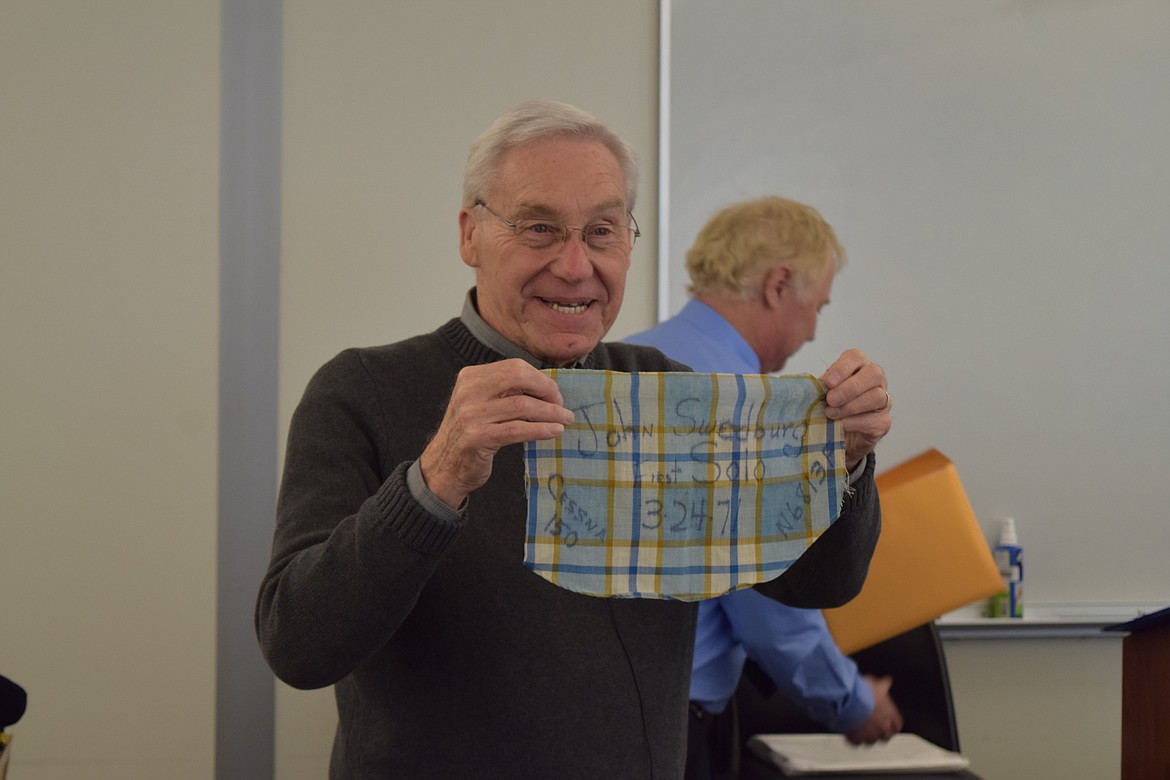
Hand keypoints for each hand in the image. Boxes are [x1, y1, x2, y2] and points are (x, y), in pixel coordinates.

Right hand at [418, 359, 573, 508]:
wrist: (444, 466)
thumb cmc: (470, 434)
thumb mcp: (482, 404)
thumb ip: (506, 392)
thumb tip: (547, 388)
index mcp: (471, 377)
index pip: (514, 367)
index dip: (540, 379)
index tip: (553, 394)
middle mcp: (469, 391)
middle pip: (519, 378)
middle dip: (547, 391)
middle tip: (561, 405)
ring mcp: (471, 414)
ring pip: (522, 406)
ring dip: (550, 413)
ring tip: (565, 420)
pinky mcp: (477, 438)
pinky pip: (517, 430)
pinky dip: (540, 429)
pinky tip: (554, 431)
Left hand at [821, 349, 890, 469]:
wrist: (837, 436)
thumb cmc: (830, 407)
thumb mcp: (822, 393)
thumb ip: (820, 386)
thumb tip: (809, 386)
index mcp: (859, 367)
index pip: (856, 357)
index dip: (843, 368)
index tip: (828, 382)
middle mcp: (876, 380)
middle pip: (873, 374)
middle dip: (850, 388)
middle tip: (831, 400)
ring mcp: (883, 401)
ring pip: (876, 397)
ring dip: (850, 406)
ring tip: (831, 414)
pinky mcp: (883, 422)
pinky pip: (874, 419)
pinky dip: (854, 422)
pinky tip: (841, 425)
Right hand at [845, 675, 903, 744]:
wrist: (848, 700)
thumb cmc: (863, 693)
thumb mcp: (875, 684)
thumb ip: (882, 685)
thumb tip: (887, 681)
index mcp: (889, 715)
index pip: (897, 725)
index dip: (894, 725)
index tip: (891, 724)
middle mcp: (882, 728)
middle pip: (886, 736)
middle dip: (881, 732)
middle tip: (876, 727)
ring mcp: (869, 735)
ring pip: (872, 741)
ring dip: (868, 736)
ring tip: (862, 730)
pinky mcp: (856, 739)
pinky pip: (856, 742)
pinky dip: (854, 739)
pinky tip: (851, 734)